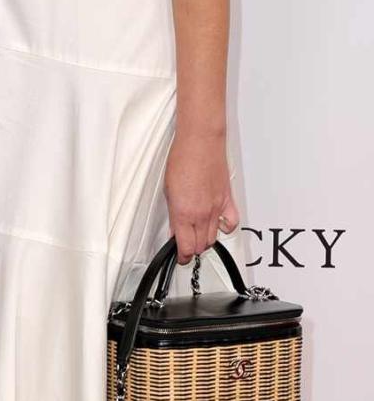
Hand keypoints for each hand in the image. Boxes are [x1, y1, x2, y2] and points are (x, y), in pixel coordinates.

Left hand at [164, 131, 238, 264]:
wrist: (200, 142)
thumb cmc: (182, 160)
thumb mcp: (168, 191)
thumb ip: (173, 215)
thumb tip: (175, 230)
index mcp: (184, 213)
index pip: (186, 247)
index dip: (182, 256)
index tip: (180, 257)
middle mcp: (202, 214)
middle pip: (200, 246)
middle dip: (192, 249)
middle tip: (185, 245)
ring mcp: (217, 208)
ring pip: (214, 237)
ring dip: (205, 240)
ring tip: (197, 234)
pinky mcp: (228, 200)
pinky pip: (231, 223)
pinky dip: (225, 228)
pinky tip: (218, 224)